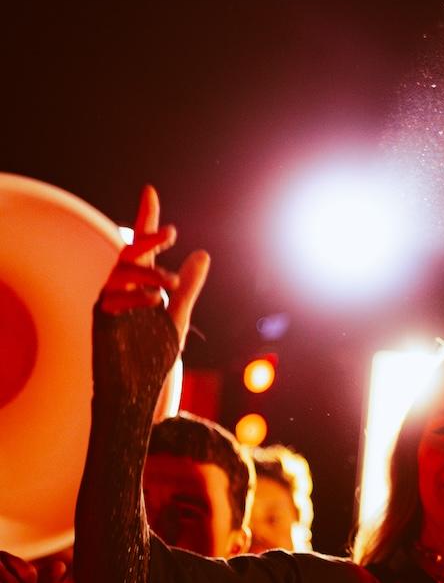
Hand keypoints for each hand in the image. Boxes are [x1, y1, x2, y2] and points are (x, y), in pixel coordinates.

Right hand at [99, 186, 209, 352]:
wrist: (139, 391)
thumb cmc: (153, 355)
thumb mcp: (178, 316)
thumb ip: (188, 287)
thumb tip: (202, 253)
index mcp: (138, 283)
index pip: (142, 245)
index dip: (147, 219)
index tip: (150, 191)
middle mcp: (120, 289)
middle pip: (129, 253)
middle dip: (147, 241)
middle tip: (170, 233)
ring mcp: (108, 304)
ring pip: (121, 273)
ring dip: (148, 273)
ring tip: (171, 282)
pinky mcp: (101, 322)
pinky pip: (112, 300)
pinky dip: (134, 297)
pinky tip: (155, 300)